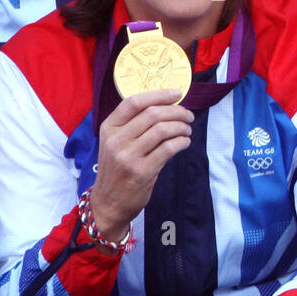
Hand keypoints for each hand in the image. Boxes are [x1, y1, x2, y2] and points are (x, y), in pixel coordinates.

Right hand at [88, 89, 193, 248]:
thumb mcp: (115, 143)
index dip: (159, 95)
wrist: (109, 202)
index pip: (134, 102)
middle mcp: (116, 140)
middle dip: (177, 112)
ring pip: (163, 130)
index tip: (177, 94)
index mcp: (108, 128)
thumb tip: (167, 106)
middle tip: (188, 116)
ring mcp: (128, 156)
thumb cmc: (117, 169)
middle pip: (153, 114)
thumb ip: (133, 125)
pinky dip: (182, 142)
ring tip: (187, 131)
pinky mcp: (142, 171)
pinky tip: (184, 142)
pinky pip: (168, 148)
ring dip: (182, 127)